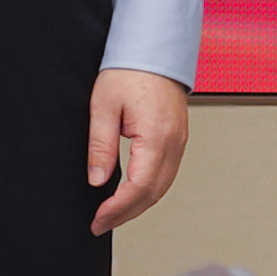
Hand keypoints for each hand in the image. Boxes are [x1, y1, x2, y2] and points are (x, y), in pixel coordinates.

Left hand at [88, 68, 190, 232]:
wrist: (154, 51)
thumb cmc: (128, 72)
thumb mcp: (103, 106)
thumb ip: (101, 145)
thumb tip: (97, 180)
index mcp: (157, 137)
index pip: (140, 186)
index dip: (118, 208)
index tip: (98, 219)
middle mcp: (174, 145)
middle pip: (154, 194)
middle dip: (126, 214)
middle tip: (100, 224)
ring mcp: (180, 144)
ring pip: (162, 187)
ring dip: (138, 205)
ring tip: (111, 216)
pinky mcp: (177, 140)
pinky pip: (165, 174)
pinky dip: (147, 191)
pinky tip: (130, 195)